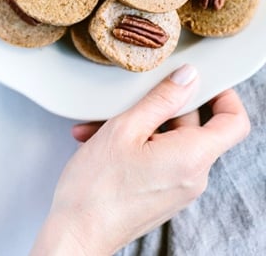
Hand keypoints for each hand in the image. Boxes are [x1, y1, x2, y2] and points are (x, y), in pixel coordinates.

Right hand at [31, 65, 249, 254]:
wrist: (76, 234)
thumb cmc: (97, 187)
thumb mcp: (126, 128)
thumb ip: (162, 99)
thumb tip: (188, 77)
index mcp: (192, 157)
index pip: (234, 122)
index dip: (224, 95)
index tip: (201, 81)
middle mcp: (193, 176)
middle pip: (194, 126)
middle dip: (161, 107)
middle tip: (130, 99)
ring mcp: (178, 187)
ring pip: (169, 139)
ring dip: (138, 125)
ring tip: (101, 125)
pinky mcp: (162, 194)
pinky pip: (158, 157)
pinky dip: (135, 144)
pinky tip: (99, 140)